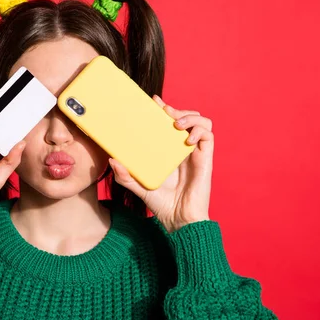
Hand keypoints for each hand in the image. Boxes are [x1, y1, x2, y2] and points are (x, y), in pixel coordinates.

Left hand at [109, 95, 213, 232]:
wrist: (178, 219)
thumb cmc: (160, 203)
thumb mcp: (138, 187)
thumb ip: (125, 176)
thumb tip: (111, 160)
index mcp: (168, 149)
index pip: (169, 121)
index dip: (164, 108)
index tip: (154, 101)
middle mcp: (182, 147)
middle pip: (186, 116)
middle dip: (177, 109)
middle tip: (165, 111)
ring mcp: (195, 152)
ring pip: (201, 121)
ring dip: (190, 116)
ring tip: (177, 124)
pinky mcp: (205, 158)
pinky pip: (208, 135)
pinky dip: (199, 131)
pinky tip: (187, 140)